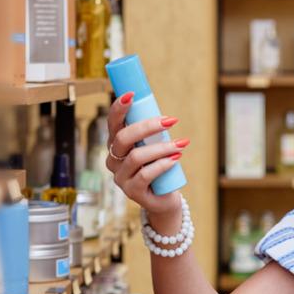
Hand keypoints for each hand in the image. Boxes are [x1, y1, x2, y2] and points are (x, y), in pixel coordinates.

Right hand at [105, 92, 189, 219]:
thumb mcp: (154, 147)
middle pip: (123, 138)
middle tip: (170, 120)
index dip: (118, 108)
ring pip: (136, 156)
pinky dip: (162, 165)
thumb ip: (153, 133)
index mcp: (116, 145)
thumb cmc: (159, 168)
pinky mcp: (132, 192)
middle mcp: (113, 160)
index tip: (132, 94)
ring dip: (161, 148)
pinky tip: (175, 160)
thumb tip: (166, 115)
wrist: (164, 199)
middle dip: (147, 126)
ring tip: (180, 144)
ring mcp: (120, 177)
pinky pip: (145, 175)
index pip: (112, 124)